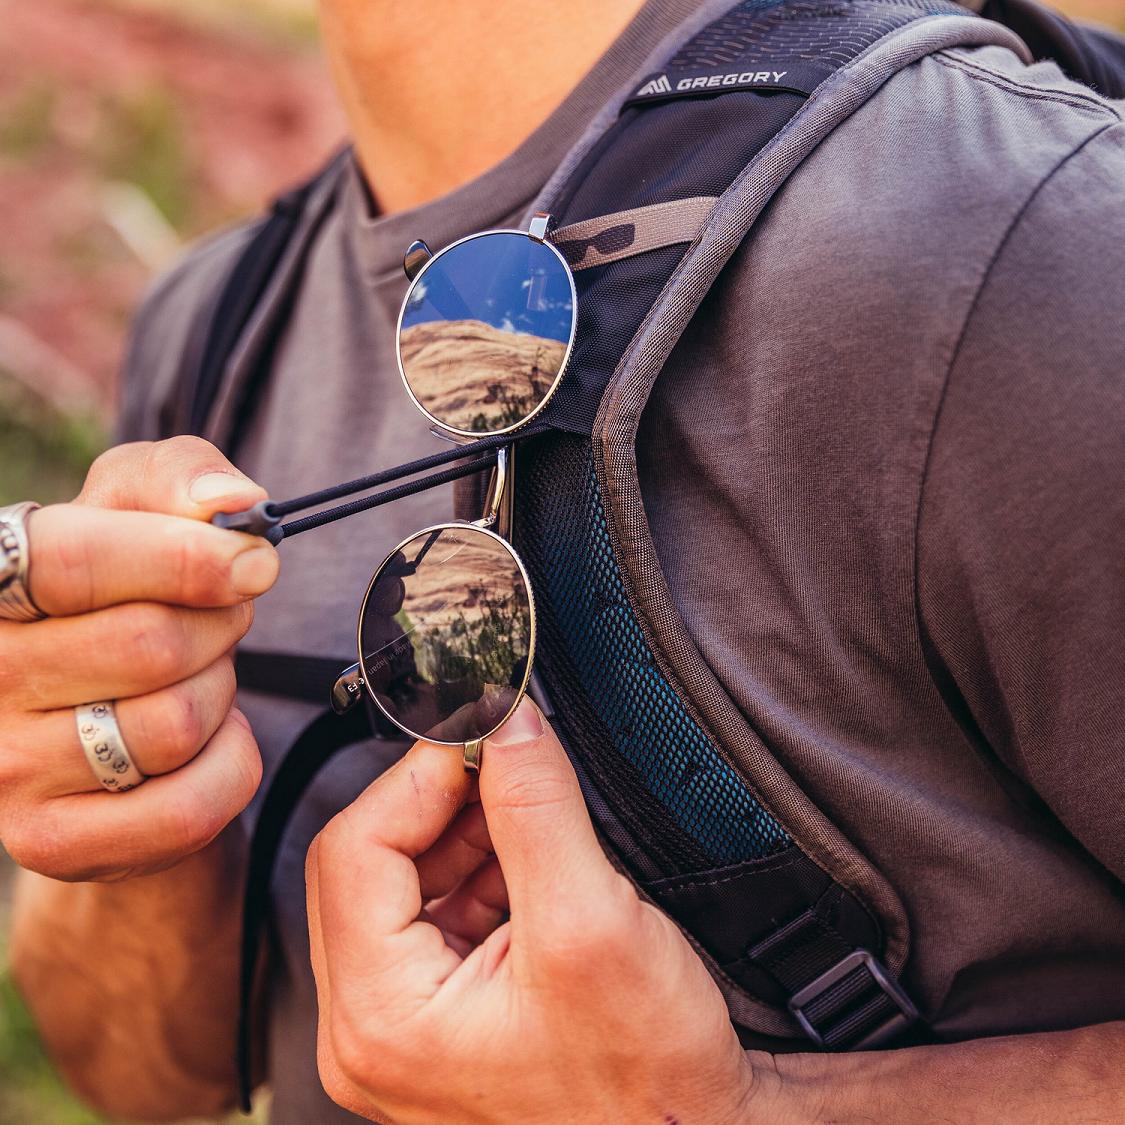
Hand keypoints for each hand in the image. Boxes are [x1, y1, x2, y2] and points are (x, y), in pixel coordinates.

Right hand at [0, 437, 276, 880]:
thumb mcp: (146, 511)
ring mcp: (4, 769)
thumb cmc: (133, 595)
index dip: (183, 557)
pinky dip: (229, 767)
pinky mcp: (50, 841)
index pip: (72, 561)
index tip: (254, 561)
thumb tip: (233, 502)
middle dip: (220, 627)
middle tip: (224, 623)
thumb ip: (182, 480)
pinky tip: (208, 744)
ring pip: (173, 724)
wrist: (111, 722)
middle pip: (147, 645)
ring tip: (200, 681)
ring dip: (220, 695)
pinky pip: (186, 807)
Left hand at [306, 699, 760, 1124]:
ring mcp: (403, 1026)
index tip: (479, 738)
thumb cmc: (646, 1087)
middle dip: (441, 803)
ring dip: (465, 833)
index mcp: (379, 1019)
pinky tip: (534, 869)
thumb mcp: (589, 923)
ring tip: (534, 827)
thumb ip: (535, 806)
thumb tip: (502, 717)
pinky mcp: (441, 1017)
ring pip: (403, 880)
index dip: (418, 777)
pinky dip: (481, 870)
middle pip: (369, 860)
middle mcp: (372, 1029)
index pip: (354, 847)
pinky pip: (436, 912)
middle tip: (506, 767)